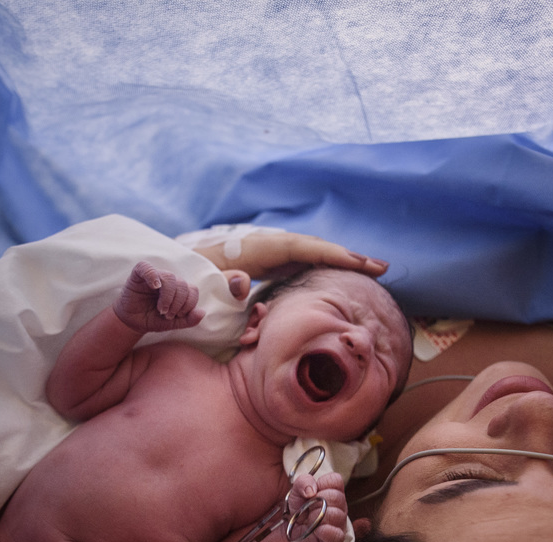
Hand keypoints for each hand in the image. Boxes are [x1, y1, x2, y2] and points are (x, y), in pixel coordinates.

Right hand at [114, 260, 205, 332]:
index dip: (188, 304)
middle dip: (178, 303)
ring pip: (169, 278)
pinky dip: (152, 276)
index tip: (177, 316)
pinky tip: (155, 287)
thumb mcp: (172, 324)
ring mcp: (154, 276)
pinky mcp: (139, 274)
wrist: (132, 322)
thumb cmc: (152, 319)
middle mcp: (168, 281)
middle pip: (182, 284)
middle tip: (167, 315)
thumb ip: (188, 320)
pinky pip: (146, 268)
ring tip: (161, 309)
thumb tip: (203, 312)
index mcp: (178, 290)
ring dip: (168, 296)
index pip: (192, 290)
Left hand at [192, 230, 388, 300]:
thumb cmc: (185, 282)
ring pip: (310, 254)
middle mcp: (264, 247)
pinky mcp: (263, 264)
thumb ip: (218, 283)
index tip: (363, 263)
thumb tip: (242, 280)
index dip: (333, 255)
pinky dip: (322, 266)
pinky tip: (337, 277)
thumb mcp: (199, 283)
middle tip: (382, 267)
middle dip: (347, 256)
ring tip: (370, 271)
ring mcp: (265, 254)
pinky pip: (299, 263)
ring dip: (339, 261)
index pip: (300, 248)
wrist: (170, 273)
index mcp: (254, 250)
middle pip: (313, 247)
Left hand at [286, 471, 348, 541]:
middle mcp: (340, 506)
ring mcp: (340, 523)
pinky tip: (317, 530)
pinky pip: (337, 534)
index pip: (336, 480)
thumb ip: (303, 482)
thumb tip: (311, 490)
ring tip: (310, 521)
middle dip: (317, 502)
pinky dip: (326, 532)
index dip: (322, 484)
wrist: (291, 530)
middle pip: (337, 497)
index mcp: (334, 491)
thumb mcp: (296, 492)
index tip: (312, 492)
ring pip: (336, 515)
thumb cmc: (299, 508)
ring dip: (318, 517)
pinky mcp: (336, 540)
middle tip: (308, 508)